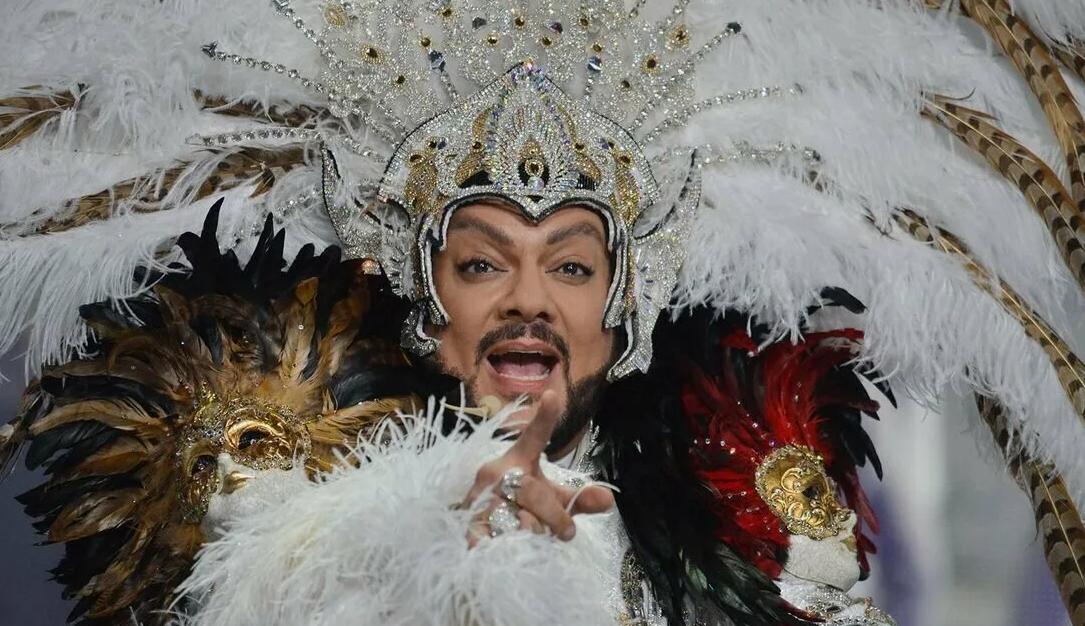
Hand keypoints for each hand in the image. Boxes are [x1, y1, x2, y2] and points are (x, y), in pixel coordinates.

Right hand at [464, 390, 613, 546]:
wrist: (478, 526)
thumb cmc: (520, 504)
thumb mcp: (550, 499)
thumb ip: (578, 500)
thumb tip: (609, 500)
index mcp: (517, 460)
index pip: (534, 437)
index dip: (544, 418)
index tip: (553, 396)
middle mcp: (495, 473)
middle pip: (531, 491)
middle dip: (553, 516)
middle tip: (567, 532)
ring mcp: (478, 496)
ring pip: (514, 517)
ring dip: (531, 533)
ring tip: (535, 540)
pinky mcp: (467, 521)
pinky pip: (491, 537)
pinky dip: (507, 546)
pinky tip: (510, 549)